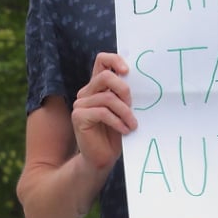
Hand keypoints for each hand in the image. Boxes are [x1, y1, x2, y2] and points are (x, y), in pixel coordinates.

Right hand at [71, 52, 136, 170]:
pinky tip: (124, 130)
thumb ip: (124, 95)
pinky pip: (102, 112)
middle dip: (124, 89)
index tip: (128, 71)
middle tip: (133, 106)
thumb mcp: (123, 110)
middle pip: (105, 76)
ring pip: (107, 98)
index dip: (114, 60)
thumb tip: (139, 81)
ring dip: (125, 112)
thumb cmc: (115, 134)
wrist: (101, 158)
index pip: (102, 61)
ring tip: (133, 124)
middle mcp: (86, 92)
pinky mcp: (78, 117)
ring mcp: (80, 104)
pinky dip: (117, 121)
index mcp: (97, 86)